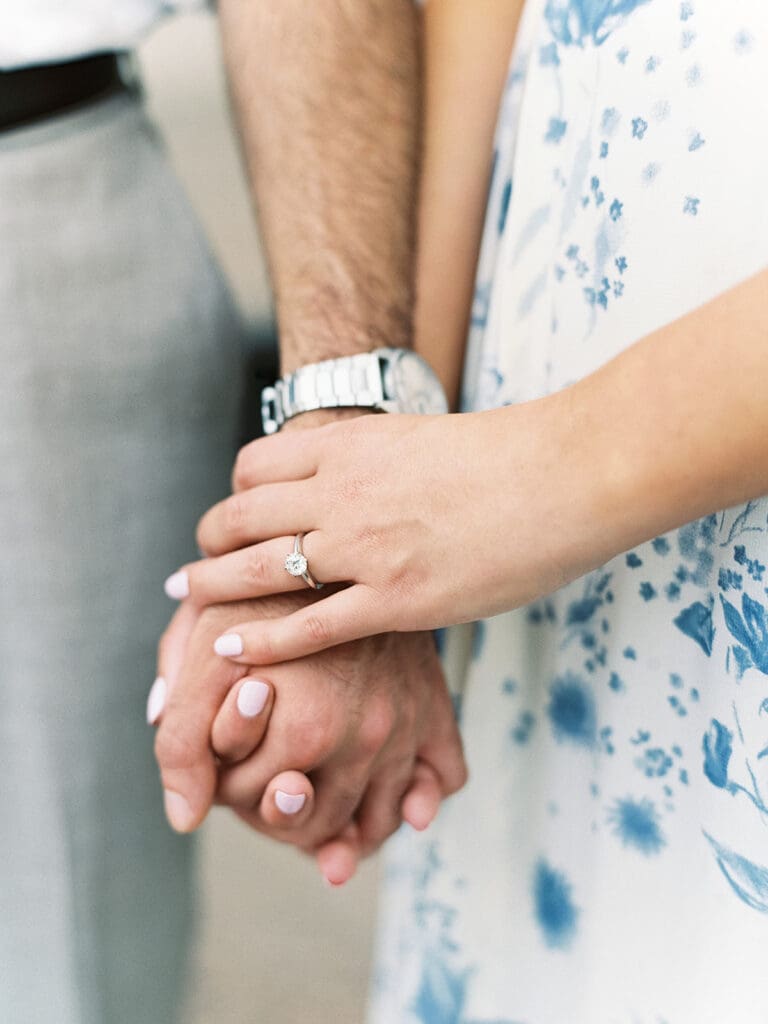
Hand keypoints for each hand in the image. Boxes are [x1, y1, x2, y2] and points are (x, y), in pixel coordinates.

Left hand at [152, 595, 466, 882]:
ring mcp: (409, 723)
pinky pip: (445, 778)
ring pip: (384, 820)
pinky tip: (393, 798)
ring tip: (319, 800)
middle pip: (324, 826)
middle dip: (288, 814)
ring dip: (353, 828)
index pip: (264, 811)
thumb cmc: (251, 593)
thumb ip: (181, 741)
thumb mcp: (194, 653)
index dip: (234, 793)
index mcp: (306, 732)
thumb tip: (185, 819)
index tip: (229, 763)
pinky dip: (422, 795)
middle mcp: (369, 736)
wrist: (322, 539)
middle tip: (270, 783)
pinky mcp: (435, 703)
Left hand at [177, 398, 600, 663]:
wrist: (562, 475)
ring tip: (188, 598)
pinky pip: (308, 627)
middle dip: (209, 539)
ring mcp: (365, 548)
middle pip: (243, 515)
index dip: (235, 492)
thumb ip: (379, 459)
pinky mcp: (395, 600)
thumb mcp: (422, 436)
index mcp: (350, 446)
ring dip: (213, 585)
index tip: (235, 514)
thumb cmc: (507, 455)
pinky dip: (260, 641)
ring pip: (259, 569)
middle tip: (194, 562)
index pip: (256, 465)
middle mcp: (343, 493)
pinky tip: (231, 651)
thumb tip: (359, 471)